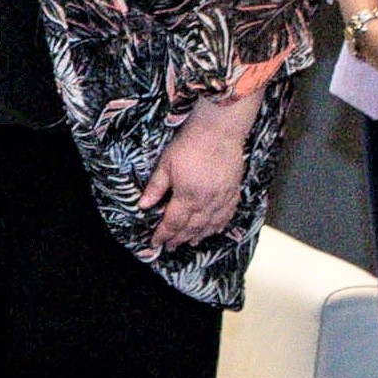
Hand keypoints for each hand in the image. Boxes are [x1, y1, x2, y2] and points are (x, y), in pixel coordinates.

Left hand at [138, 94, 255, 252]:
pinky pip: (227, 214)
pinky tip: (215, 230)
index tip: (156, 242)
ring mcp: (222, 198)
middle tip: (171, 247)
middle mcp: (206, 201)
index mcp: (187, 196)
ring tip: (190, 242)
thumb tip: (143, 205)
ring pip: (210, 224)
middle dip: (179, 238)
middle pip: (192, 227)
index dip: (163, 234)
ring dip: (199, 235)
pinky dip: (220, 225)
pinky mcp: (233, 191)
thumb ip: (156, 188)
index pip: (173, 222)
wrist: (219, 130)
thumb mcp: (166, 164)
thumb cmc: (190, 144)